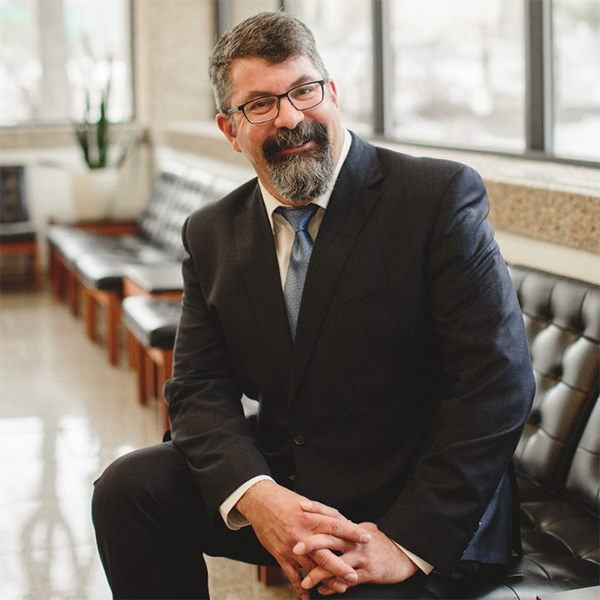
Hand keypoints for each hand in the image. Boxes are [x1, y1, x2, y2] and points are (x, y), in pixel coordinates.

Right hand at [235, 481, 371, 599]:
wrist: (260, 502)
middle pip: (324, 553)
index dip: (352, 532)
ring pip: (311, 567)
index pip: (335, 526)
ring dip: (327, 580)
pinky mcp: (280, 555)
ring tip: (342, 589)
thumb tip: (341, 524)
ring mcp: (291, 546)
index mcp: (310, 517)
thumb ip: (322, 515)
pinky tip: (308, 597)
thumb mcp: (306, 503)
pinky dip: (301, 588)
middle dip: (341, 566)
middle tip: (355, 575)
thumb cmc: (285, 500)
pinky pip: (292, 575)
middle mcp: (302, 533)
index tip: (366, 538)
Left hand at [294, 504, 417, 594]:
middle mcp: (355, 540)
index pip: (332, 514)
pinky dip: (333, 587)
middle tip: (295, 547)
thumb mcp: (364, 530)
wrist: (405, 554)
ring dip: (319, 573)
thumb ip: (347, 529)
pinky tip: (322, 592)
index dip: (318, 509)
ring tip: (306, 581)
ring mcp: (361, 556)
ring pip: (336, 564)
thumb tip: (334, 523)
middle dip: (311, 543)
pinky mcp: (367, 572)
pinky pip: (347, 581)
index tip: (301, 506)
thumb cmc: (382, 542)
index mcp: (352, 528)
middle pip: (330, 538)